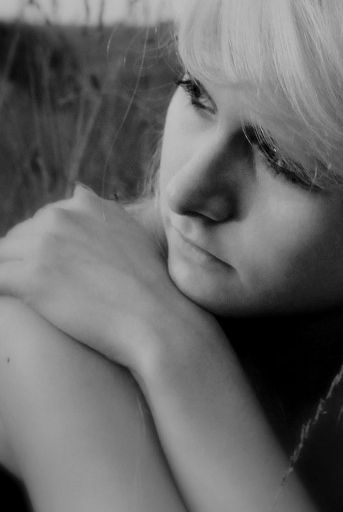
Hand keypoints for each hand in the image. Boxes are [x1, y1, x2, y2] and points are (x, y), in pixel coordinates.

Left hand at [0, 186, 213, 371]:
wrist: (158, 321)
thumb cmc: (152, 289)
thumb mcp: (134, 235)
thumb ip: (103, 214)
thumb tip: (78, 189)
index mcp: (86, 205)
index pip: (45, 221)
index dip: (48, 250)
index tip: (62, 274)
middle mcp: (62, 216)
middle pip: (20, 236)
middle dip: (26, 261)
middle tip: (50, 293)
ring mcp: (43, 245)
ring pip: (2, 257)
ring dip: (11, 277)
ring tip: (31, 301)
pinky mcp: (29, 277)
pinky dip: (2, 291)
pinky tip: (15, 304)